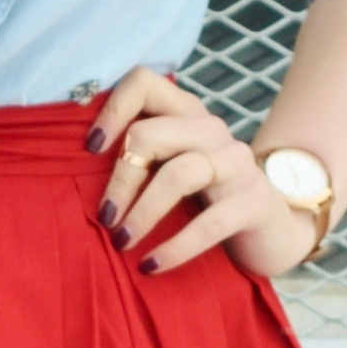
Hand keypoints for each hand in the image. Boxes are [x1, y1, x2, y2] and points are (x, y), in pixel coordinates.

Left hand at [87, 69, 322, 281]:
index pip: (144, 82)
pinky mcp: (253, 202)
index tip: (91, 149)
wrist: (272, 231)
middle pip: (151, 135)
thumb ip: (140, 158)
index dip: (112, 109)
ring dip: (142, 214)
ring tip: (122, 242)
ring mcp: (236, 164)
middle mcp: (212, 131)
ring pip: (178, 174)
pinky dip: (174, 248)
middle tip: (105, 217)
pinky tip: (151, 265)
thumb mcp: (171, 170)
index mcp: (187, 115)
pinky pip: (208, 224)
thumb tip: (74, 167)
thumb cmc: (206, 201)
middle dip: (120, 180)